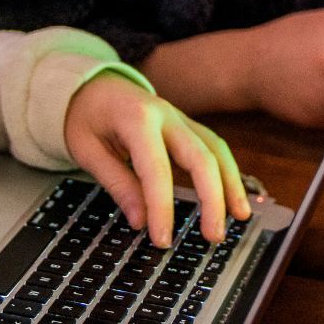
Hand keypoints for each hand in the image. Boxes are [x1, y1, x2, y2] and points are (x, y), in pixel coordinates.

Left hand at [64, 72, 250, 247]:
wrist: (89, 83)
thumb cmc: (85, 115)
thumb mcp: (86, 149)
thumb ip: (116, 183)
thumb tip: (140, 221)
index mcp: (136, 119)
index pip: (156, 169)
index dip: (162, 208)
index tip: (162, 239)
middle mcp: (164, 114)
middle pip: (200, 156)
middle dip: (211, 198)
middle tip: (211, 236)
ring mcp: (179, 117)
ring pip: (215, 149)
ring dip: (230, 184)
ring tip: (238, 218)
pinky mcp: (185, 124)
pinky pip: (213, 146)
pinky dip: (227, 171)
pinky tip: (233, 196)